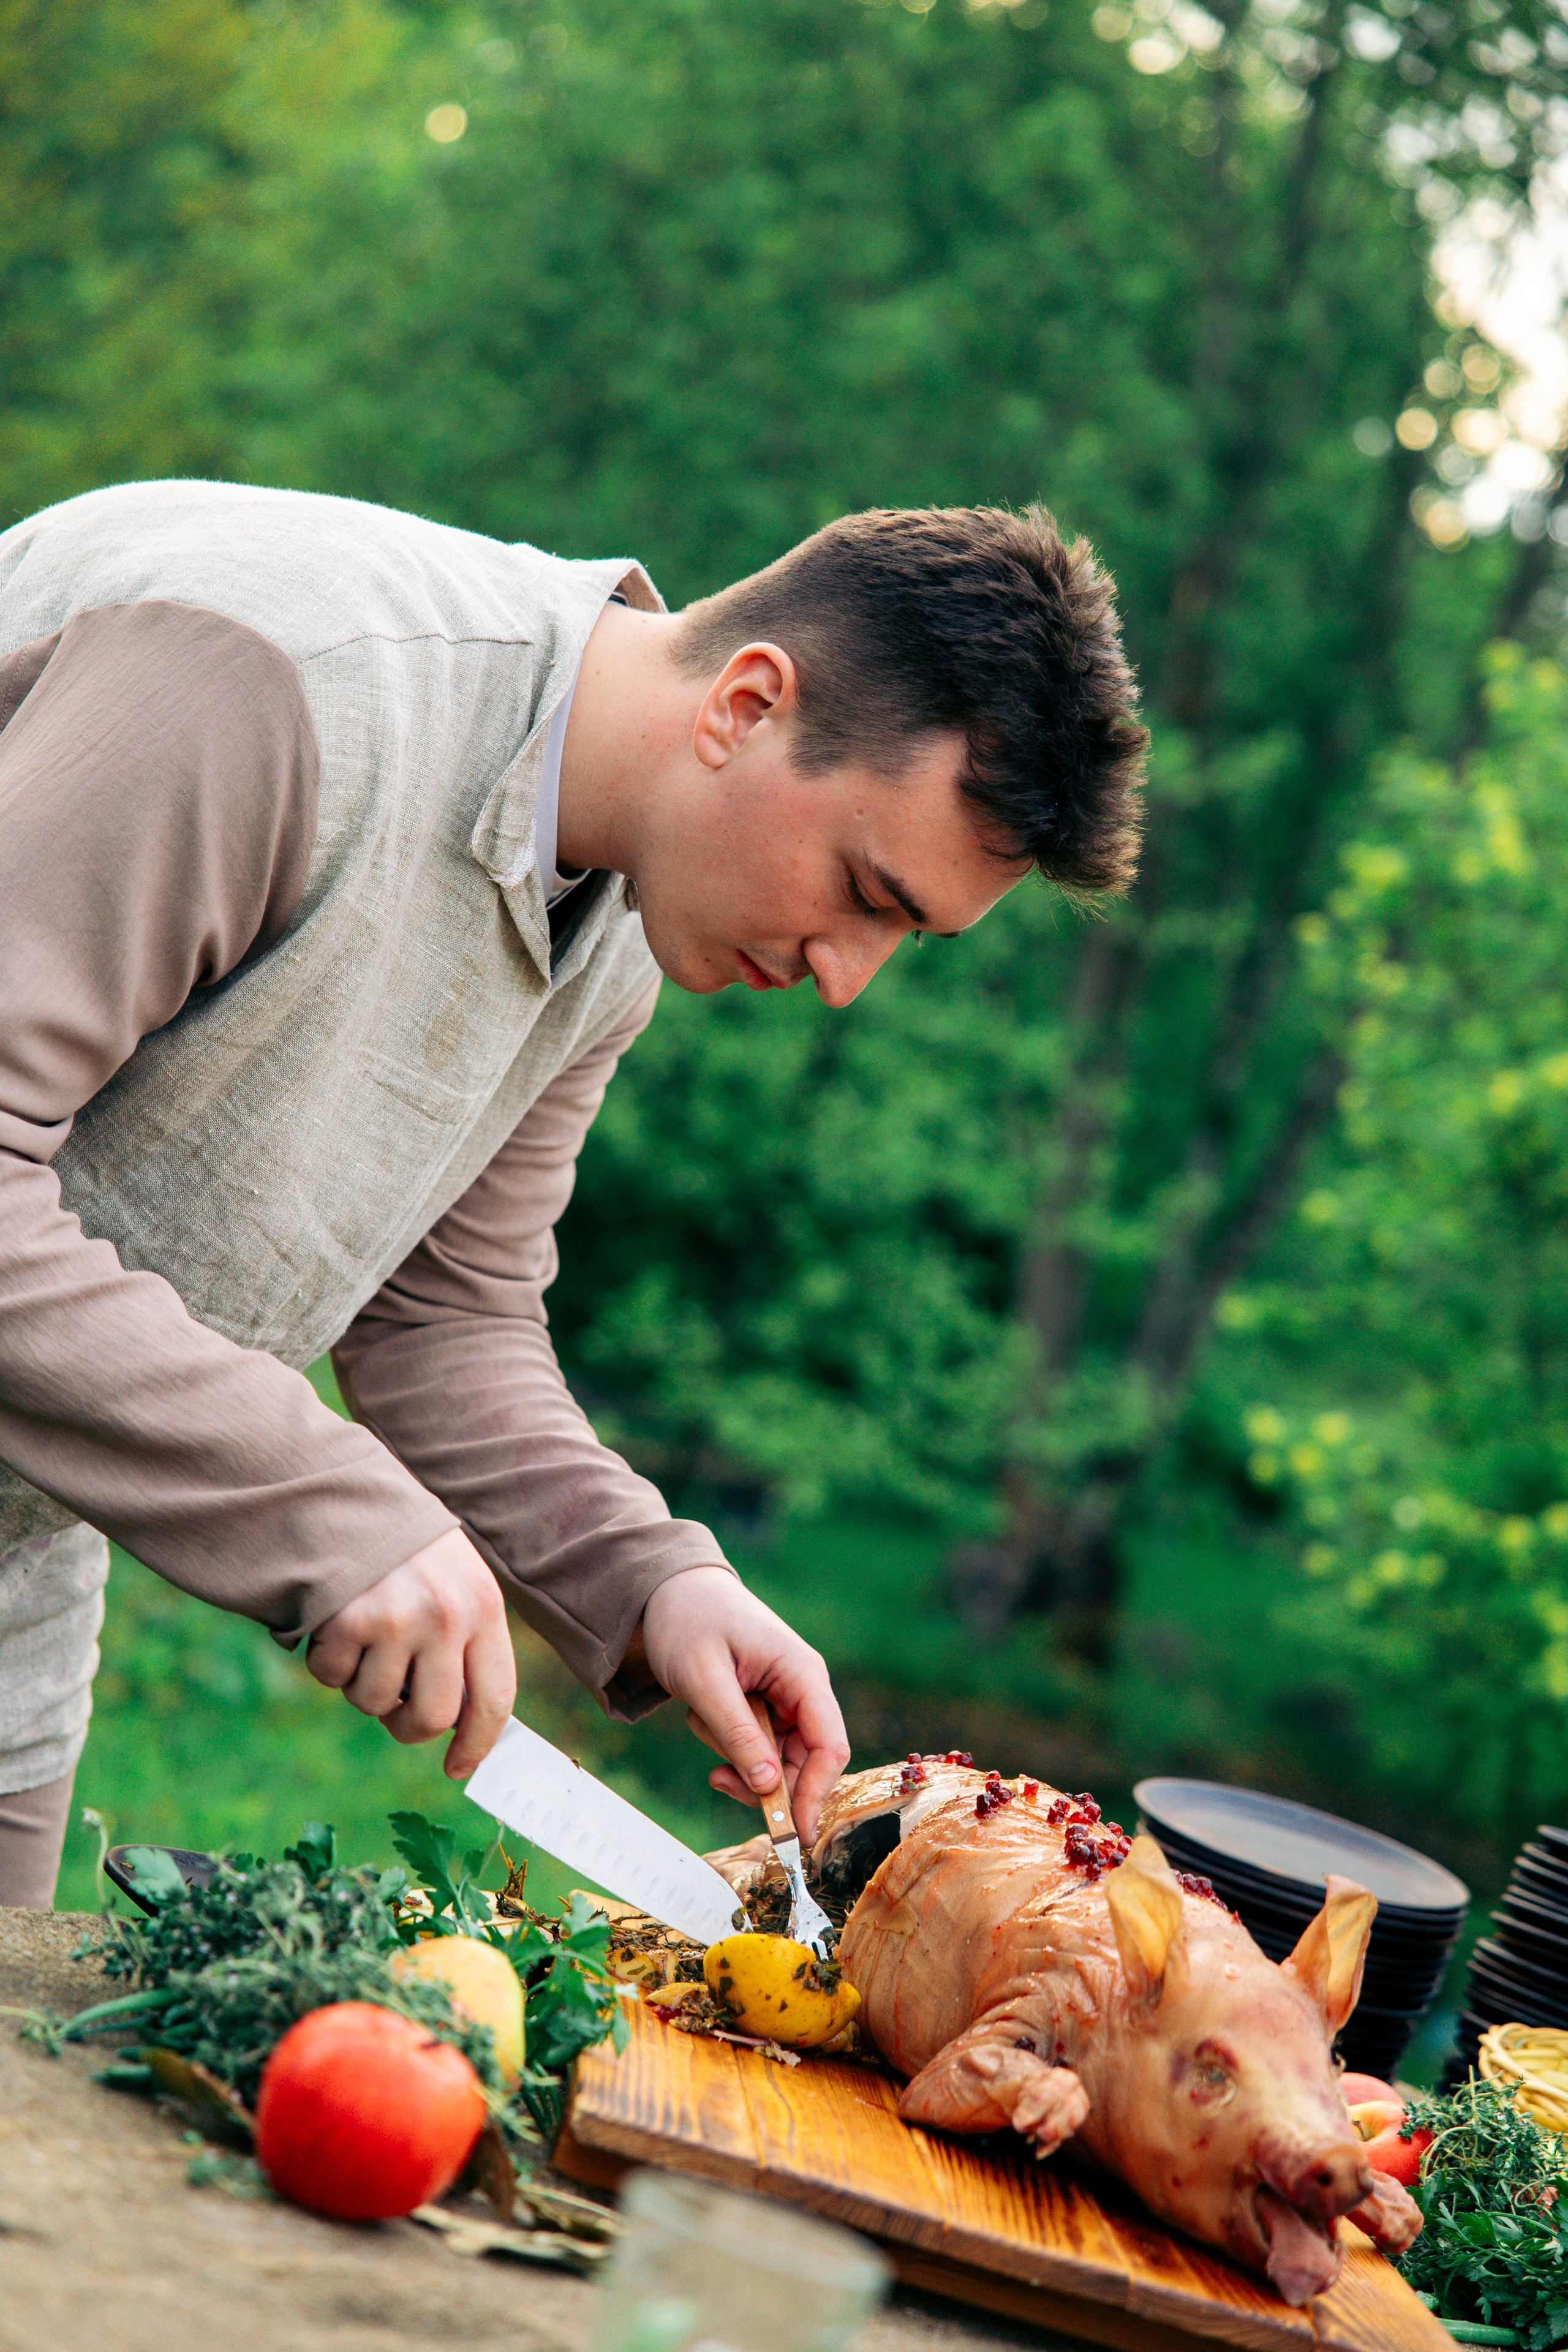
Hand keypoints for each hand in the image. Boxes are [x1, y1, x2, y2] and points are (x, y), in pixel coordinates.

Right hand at [306, 1528, 514, 1778]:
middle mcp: (447, 1616)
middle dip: (407, 1726)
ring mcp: (397, 1618)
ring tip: (362, 1639)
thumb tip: (459, 1722)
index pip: (495, 1697)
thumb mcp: (455, 1580)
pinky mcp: (348, 1619)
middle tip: (393, 1705)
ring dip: (361, 1686)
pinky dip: (326, 1662)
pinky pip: (331, 1678)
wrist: (343, 1491)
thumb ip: (464, 1642)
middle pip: (432, 1717)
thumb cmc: (405, 1547)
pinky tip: (332, 1623)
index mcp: (483, 1606)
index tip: (459, 1768)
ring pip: (374, 1703)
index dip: (478, 1743)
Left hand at [639, 1566, 849, 1844]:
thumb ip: (739, 1733)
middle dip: (764, 1779)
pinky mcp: (761, 1705)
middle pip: (804, 1761)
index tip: (794, 1834)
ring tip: (701, 1721)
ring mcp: (782, 1697)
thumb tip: (771, 1786)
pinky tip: (702, 1716)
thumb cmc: (687, 1620)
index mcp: (802, 1673)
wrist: (664, 1589)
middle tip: (718, 1779)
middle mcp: (801, 1688)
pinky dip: (727, 1744)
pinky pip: (754, 1746)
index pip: (829, 1746)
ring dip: (737, 1757)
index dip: (816, 1793)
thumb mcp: (705, 1679)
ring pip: (776, 1759)